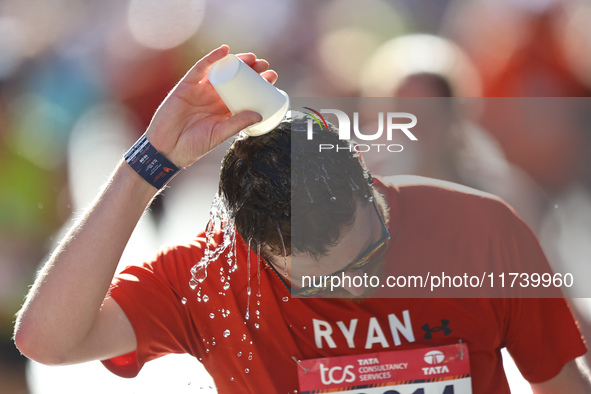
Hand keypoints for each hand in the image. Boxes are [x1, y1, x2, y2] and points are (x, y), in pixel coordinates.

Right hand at [144, 45, 277, 167]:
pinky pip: (200, 68)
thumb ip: (236, 124)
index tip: (272, 77)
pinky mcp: (186, 85)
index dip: (258, 83)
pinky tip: (224, 51)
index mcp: (224, 110)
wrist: (167, 149)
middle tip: (265, 66)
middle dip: (251, 70)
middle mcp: (214, 97)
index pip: (244, 92)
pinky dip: (212, 58)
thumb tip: (259, 113)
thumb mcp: (219, 134)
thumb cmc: (193, 145)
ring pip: (221, 71)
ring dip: (236, 62)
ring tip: (252, 58)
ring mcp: (200, 90)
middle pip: (236, 79)